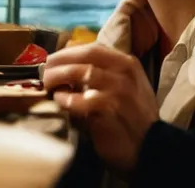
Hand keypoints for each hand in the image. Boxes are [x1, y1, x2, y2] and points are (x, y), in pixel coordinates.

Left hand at [42, 43, 158, 172]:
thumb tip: (62, 64)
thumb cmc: (130, 117)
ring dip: (58, 77)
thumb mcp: (119, 88)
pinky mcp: (112, 109)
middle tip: (44, 72)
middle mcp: (125, 72)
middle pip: (84, 56)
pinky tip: (60, 102)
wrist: (150, 148)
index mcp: (127, 63)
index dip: (67, 52)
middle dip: (59, 61)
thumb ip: (98, 74)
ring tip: (48, 86)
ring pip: (81, 72)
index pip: (92, 48)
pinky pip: (81, 99)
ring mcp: (120, 89)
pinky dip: (66, 99)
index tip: (51, 59)